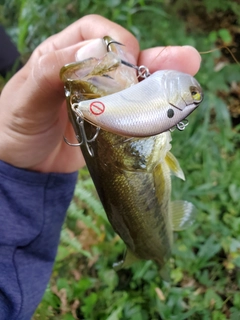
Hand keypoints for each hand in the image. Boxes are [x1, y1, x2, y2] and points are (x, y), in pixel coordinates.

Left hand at [0, 15, 200, 172]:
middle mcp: (86, 72)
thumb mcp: (26, 97)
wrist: (24, 165)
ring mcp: (100, 98)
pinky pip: (135, 110)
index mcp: (62, 55)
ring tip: (188, 77)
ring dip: (162, 80)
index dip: (115, 41)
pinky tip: (171, 107)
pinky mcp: (110, 122)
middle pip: (124, 57)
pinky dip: (153, 108)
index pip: (95, 32)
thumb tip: (94, 52)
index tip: (126, 61)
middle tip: (183, 60)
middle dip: (153, 58)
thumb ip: (52, 71)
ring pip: (136, 83)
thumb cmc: (14, 128)